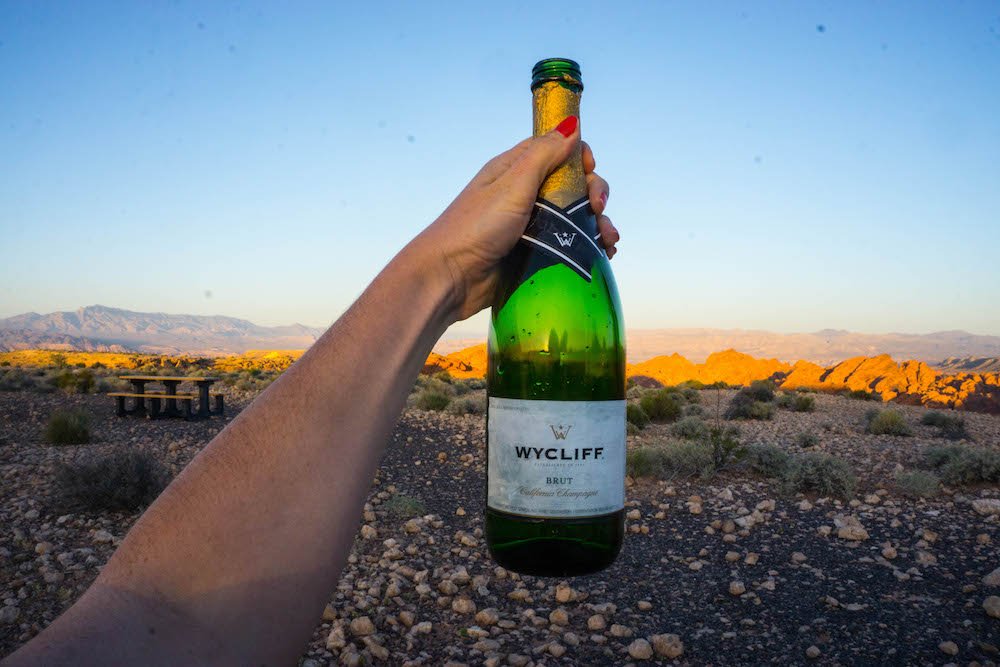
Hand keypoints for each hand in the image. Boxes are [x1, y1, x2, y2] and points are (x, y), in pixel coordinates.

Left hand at [418, 118, 618, 321]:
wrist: (450, 278)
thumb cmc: (475, 227)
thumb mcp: (513, 184)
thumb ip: (544, 154)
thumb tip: (572, 123)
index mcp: (516, 170)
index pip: (558, 150)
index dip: (580, 156)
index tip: (590, 169)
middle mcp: (525, 195)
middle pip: (574, 186)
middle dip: (594, 194)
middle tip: (597, 210)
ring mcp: (531, 226)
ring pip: (576, 218)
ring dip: (598, 225)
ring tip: (609, 241)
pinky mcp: (534, 254)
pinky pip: (569, 245)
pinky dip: (590, 247)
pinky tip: (603, 255)